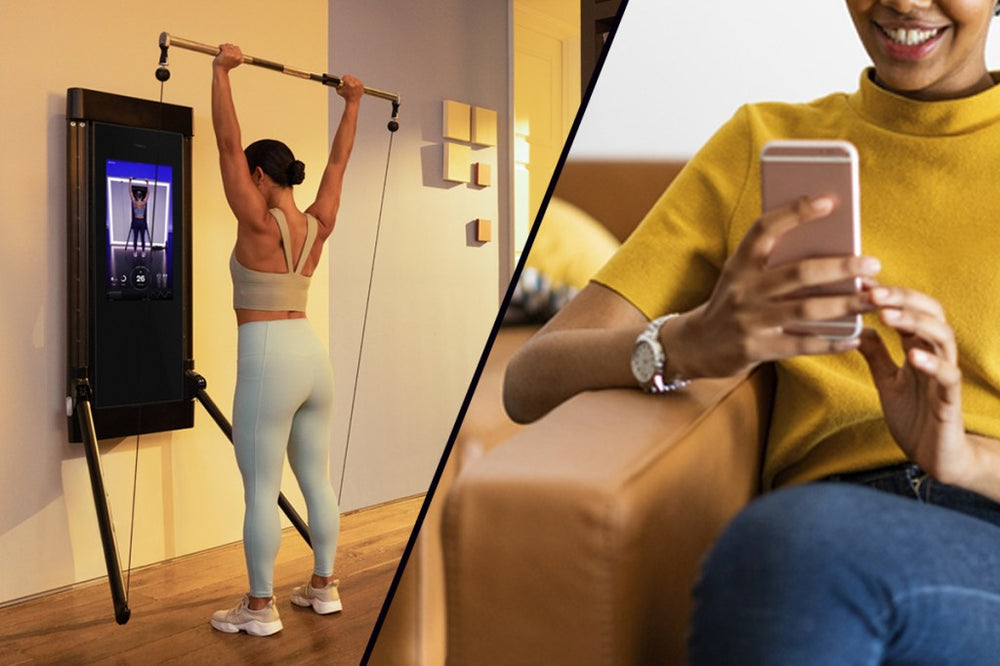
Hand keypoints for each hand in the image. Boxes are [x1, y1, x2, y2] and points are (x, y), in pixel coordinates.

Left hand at [214, 43, 242, 70]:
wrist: (220, 70)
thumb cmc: (226, 66)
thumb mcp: (235, 62)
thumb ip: (237, 56)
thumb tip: (236, 47)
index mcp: (241, 59)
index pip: (237, 48)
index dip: (232, 49)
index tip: (229, 52)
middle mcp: (237, 56)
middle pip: (233, 46)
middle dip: (228, 47)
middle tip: (225, 51)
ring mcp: (232, 54)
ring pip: (228, 45)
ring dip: (224, 47)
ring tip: (222, 51)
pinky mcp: (226, 53)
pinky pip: (223, 46)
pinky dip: (220, 46)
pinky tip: (220, 49)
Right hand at [336, 74, 363, 102]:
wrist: (353, 101)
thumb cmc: (345, 97)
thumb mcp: (339, 91)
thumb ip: (337, 86)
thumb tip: (336, 82)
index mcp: (349, 84)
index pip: (345, 76)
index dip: (343, 79)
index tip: (343, 82)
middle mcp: (355, 83)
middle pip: (350, 77)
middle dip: (347, 80)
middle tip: (346, 83)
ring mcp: (359, 84)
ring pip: (354, 78)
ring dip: (351, 81)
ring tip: (350, 85)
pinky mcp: (362, 85)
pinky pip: (357, 80)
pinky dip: (355, 82)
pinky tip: (354, 86)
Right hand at [678, 195, 878, 377]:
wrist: (696, 345)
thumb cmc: (732, 302)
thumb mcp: (741, 275)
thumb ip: (773, 262)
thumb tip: (828, 246)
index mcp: (739, 264)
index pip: (765, 228)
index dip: (796, 212)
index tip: (829, 200)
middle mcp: (743, 289)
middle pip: (798, 273)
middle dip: (840, 267)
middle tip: (871, 263)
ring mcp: (749, 320)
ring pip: (806, 310)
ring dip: (845, 304)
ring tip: (873, 299)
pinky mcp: (756, 348)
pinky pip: (801, 345)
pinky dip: (831, 342)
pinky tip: (855, 337)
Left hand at [858, 287, 972, 483]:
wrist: (933, 457)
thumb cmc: (913, 416)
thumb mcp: (885, 380)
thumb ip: (876, 354)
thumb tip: (859, 326)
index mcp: (919, 347)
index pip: (910, 309)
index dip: (889, 295)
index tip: (860, 283)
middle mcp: (935, 355)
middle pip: (930, 313)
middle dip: (902, 298)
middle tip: (872, 292)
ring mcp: (945, 375)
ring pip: (943, 337)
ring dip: (915, 322)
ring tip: (888, 314)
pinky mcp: (951, 400)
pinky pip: (948, 376)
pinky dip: (931, 363)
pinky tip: (913, 355)